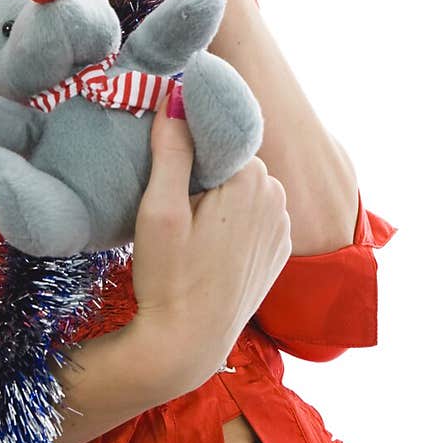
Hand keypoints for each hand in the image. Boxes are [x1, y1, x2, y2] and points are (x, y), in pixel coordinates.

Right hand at [130, 93, 291, 396]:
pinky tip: (207, 245)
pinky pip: (254, 215)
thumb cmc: (169, 279)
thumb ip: (171, 151)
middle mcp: (279, 198)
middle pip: (233, 161)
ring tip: (188, 226)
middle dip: (204, 170)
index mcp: (253, 180)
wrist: (187, 345)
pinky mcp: (279, 251)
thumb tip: (175, 97)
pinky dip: (233, 219)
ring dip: (219, 195)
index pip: (221, 134)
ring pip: (244, 188)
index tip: (166, 157)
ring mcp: (283, 227)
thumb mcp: (159, 210)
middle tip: (172, 203)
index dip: (190, 143)